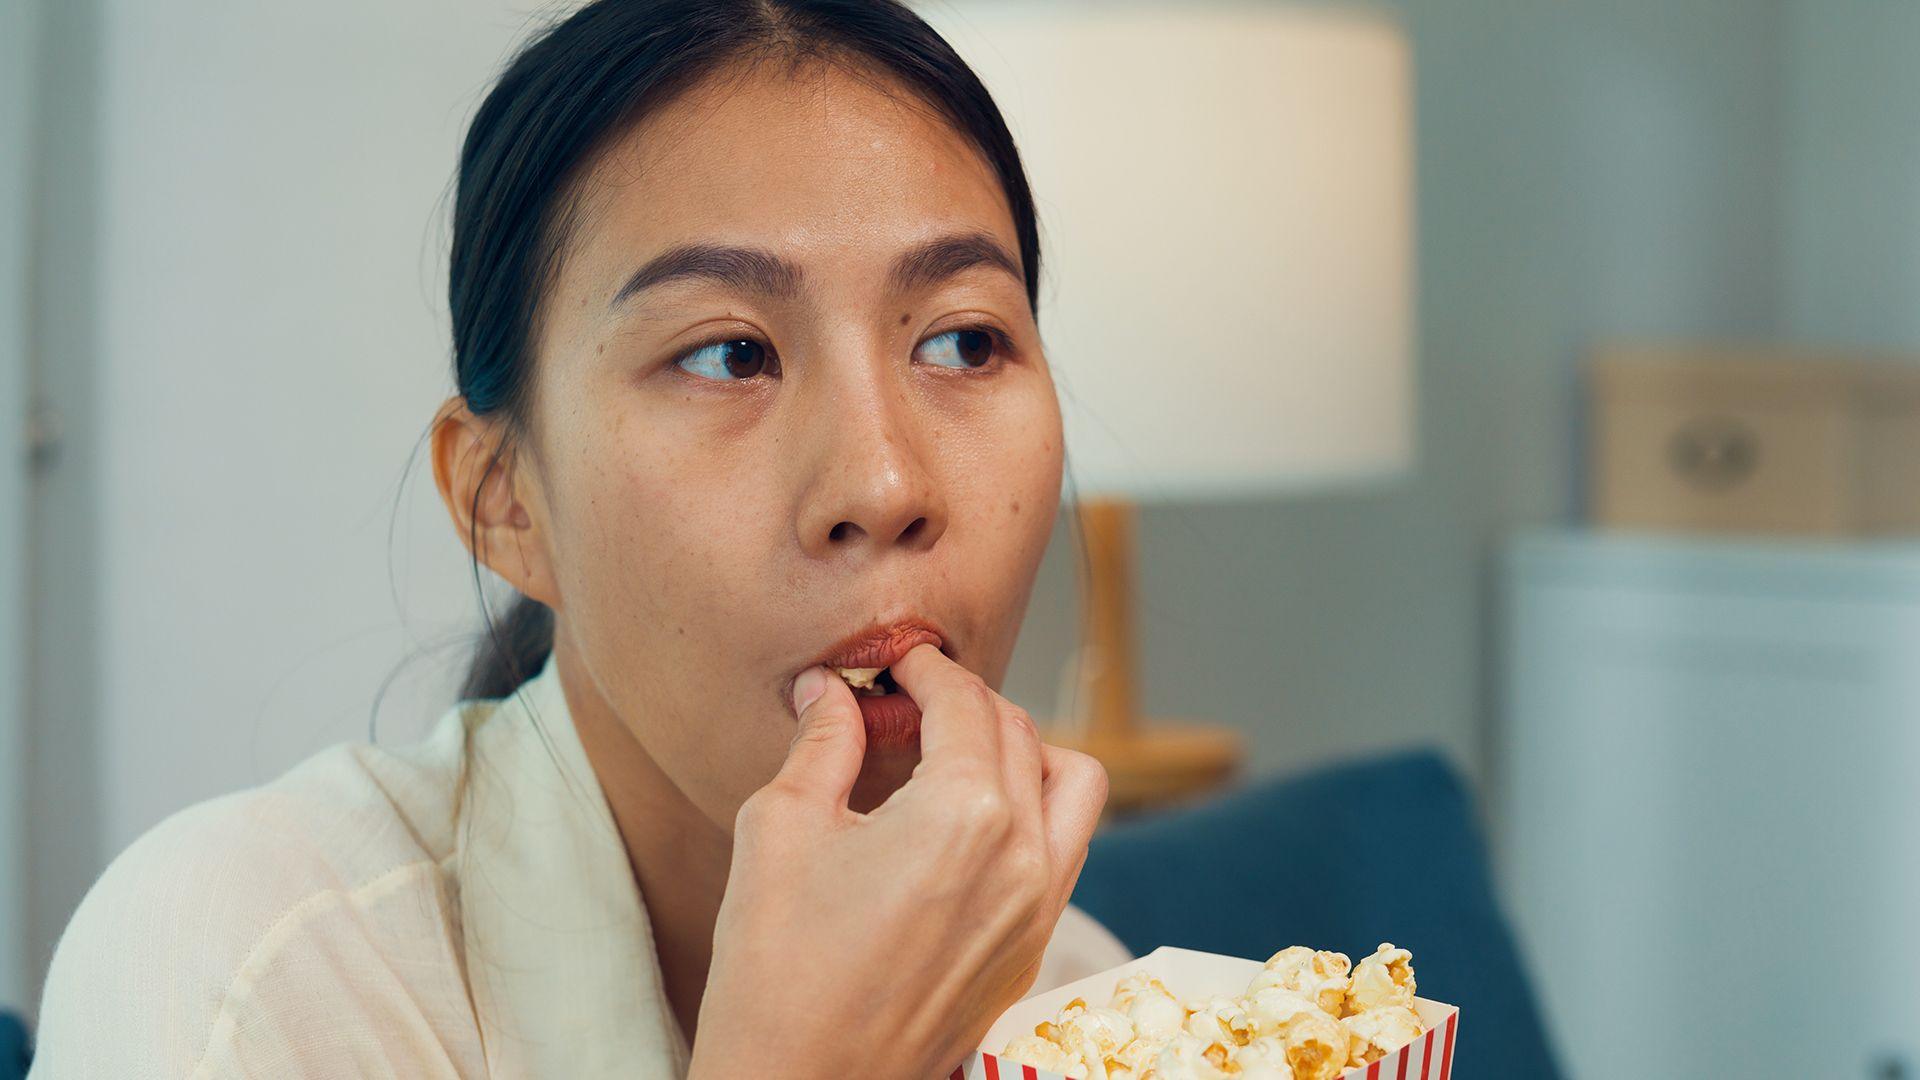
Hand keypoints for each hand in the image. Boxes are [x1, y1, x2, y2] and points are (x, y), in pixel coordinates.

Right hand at [687, 643, 1107, 1078]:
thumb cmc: (776, 965)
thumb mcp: (781, 828)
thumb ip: (820, 742)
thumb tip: (828, 688)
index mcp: (966, 812)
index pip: (965, 702)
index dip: (925, 669)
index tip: (894, 663)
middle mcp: (1023, 854)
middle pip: (1019, 732)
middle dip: (964, 703)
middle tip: (905, 706)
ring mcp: (1038, 908)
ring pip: (1072, 786)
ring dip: (1022, 751)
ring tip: (952, 759)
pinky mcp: (1031, 951)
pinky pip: (1064, 851)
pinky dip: (1031, 813)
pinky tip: (963, 825)